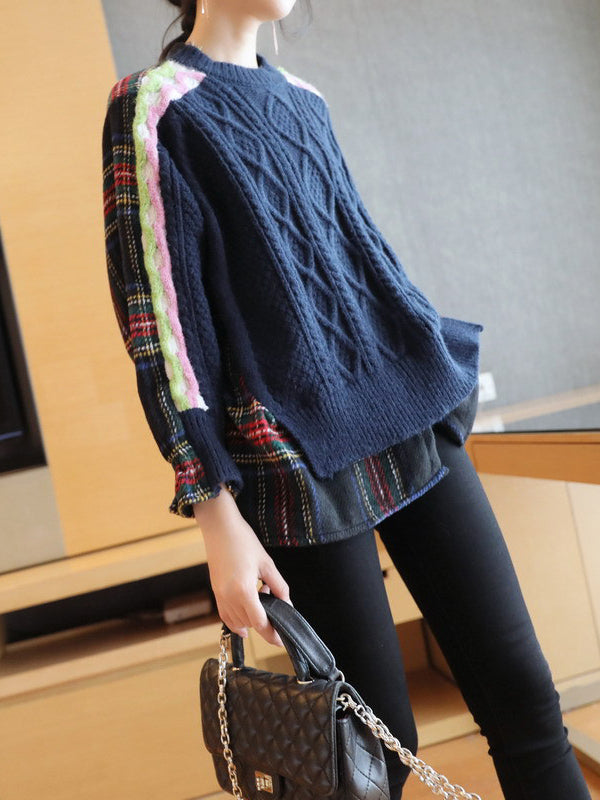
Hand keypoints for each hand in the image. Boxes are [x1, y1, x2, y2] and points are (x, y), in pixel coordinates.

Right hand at [195, 492, 292, 647]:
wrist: (220, 528)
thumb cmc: (243, 541)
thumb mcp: (267, 564)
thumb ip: (279, 587)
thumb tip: (287, 605)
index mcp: (243, 590)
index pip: (260, 622)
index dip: (272, 634)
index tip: (282, 639)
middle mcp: (229, 597)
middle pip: (250, 624)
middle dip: (265, 622)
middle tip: (275, 604)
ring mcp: (220, 595)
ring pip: (237, 622)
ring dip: (251, 620)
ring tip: (262, 598)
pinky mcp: (215, 592)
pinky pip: (226, 616)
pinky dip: (236, 621)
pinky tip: (247, 619)